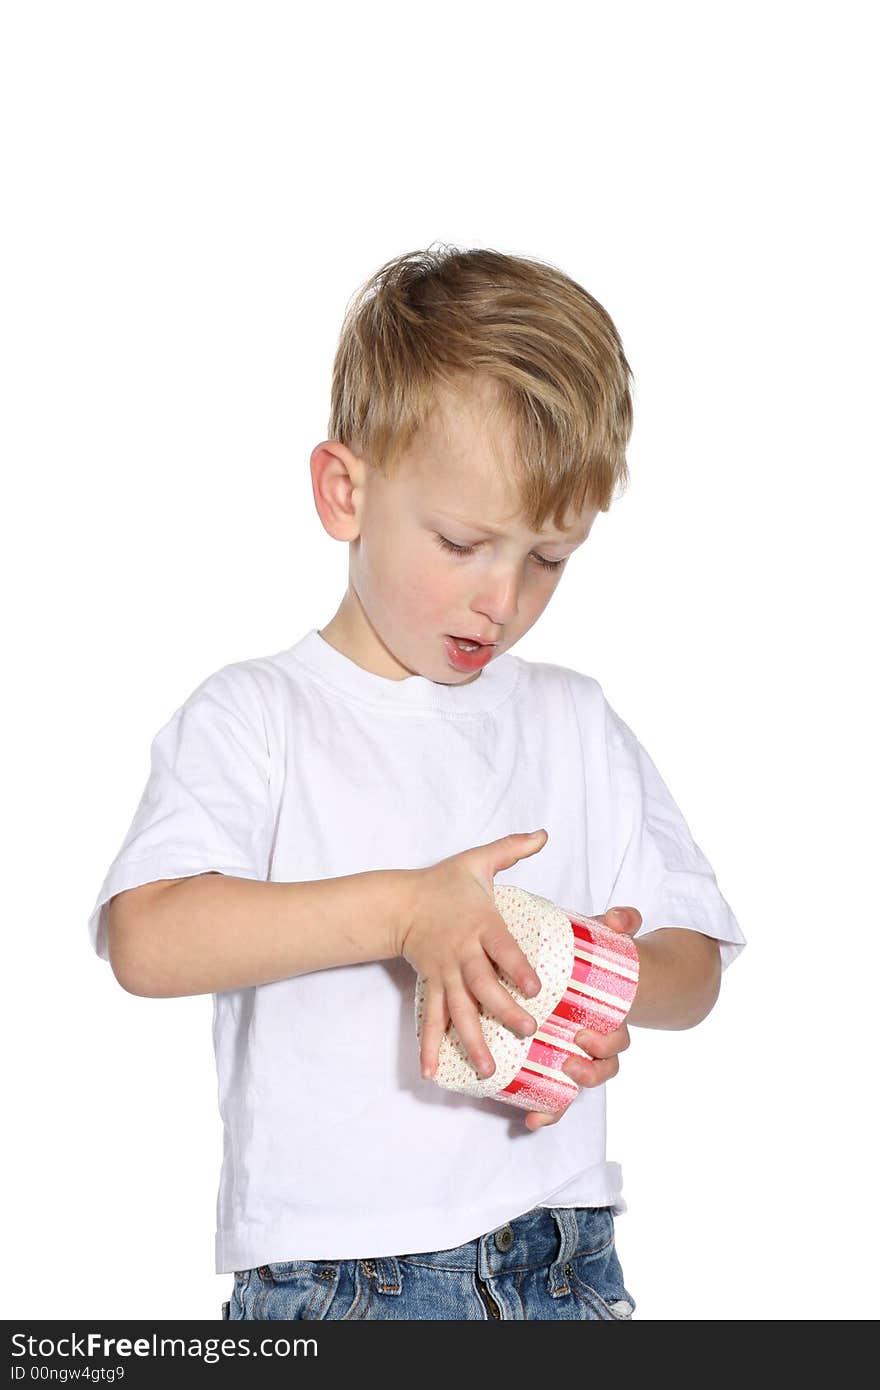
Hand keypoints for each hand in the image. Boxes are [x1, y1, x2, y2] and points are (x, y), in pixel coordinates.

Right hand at [399, 830, 549, 1080]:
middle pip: (484, 986)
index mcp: (480, 924)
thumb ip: (512, 848)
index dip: (517, 968)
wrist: (400, 902)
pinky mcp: (432, 986)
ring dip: (472, 1040)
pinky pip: (433, 1019)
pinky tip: (432, 1072)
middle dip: (504, 1011)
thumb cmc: (444, 884)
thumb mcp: (477, 861)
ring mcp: (445, 974)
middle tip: (527, 1031)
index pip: (502, 948)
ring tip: (487, 1070)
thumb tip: (544, 833)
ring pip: (460, 1011)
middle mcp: (463, 953)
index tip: (535, 989)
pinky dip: (431, 1046)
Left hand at [524, 905, 640, 1131]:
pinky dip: (546, 1113)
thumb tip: (624, 918)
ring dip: (567, 1098)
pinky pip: (553, 1098)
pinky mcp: (551, 1067)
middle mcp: (594, 1044)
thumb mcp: (607, 941)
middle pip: (602, 1068)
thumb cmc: (596, 962)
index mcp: (608, 1018)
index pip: (617, 1039)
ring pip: (577, 1087)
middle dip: (590, 1070)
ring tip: (549, 1095)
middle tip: (570, 1059)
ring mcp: (573, 1057)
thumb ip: (619, 925)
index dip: (607, 1044)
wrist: (592, 979)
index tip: (586, 1037)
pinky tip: (529, 1121)